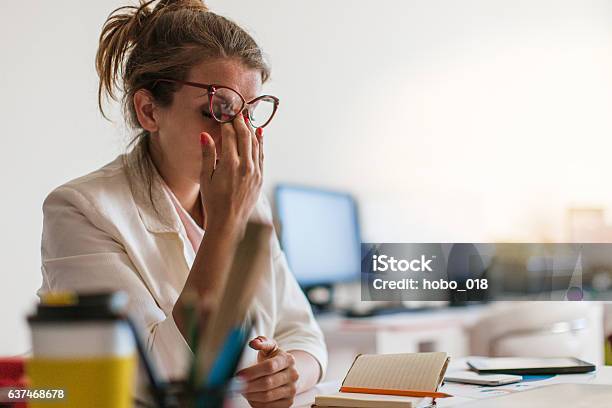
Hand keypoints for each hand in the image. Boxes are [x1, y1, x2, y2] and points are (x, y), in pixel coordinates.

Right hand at [199, 115, 263, 232]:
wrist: (229, 222)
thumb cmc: (213, 201)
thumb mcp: (205, 177)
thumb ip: (207, 154)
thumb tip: (205, 134)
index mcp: (230, 165)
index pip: (230, 136)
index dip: (227, 124)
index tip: (224, 115)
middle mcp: (245, 166)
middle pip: (245, 136)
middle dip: (240, 122)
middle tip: (236, 113)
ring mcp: (255, 172)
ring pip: (256, 144)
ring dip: (251, 130)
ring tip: (246, 119)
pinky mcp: (260, 177)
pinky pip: (261, 155)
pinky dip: (261, 142)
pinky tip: (260, 133)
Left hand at [237, 336, 298, 407]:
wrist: (286, 372)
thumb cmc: (273, 358)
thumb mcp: (269, 347)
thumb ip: (261, 342)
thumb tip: (253, 343)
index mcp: (288, 359)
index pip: (269, 366)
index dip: (252, 372)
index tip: (238, 375)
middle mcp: (293, 375)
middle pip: (267, 383)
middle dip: (248, 385)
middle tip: (236, 385)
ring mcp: (292, 390)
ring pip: (267, 397)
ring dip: (250, 395)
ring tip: (242, 390)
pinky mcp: (288, 403)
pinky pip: (268, 407)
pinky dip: (256, 403)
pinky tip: (250, 396)